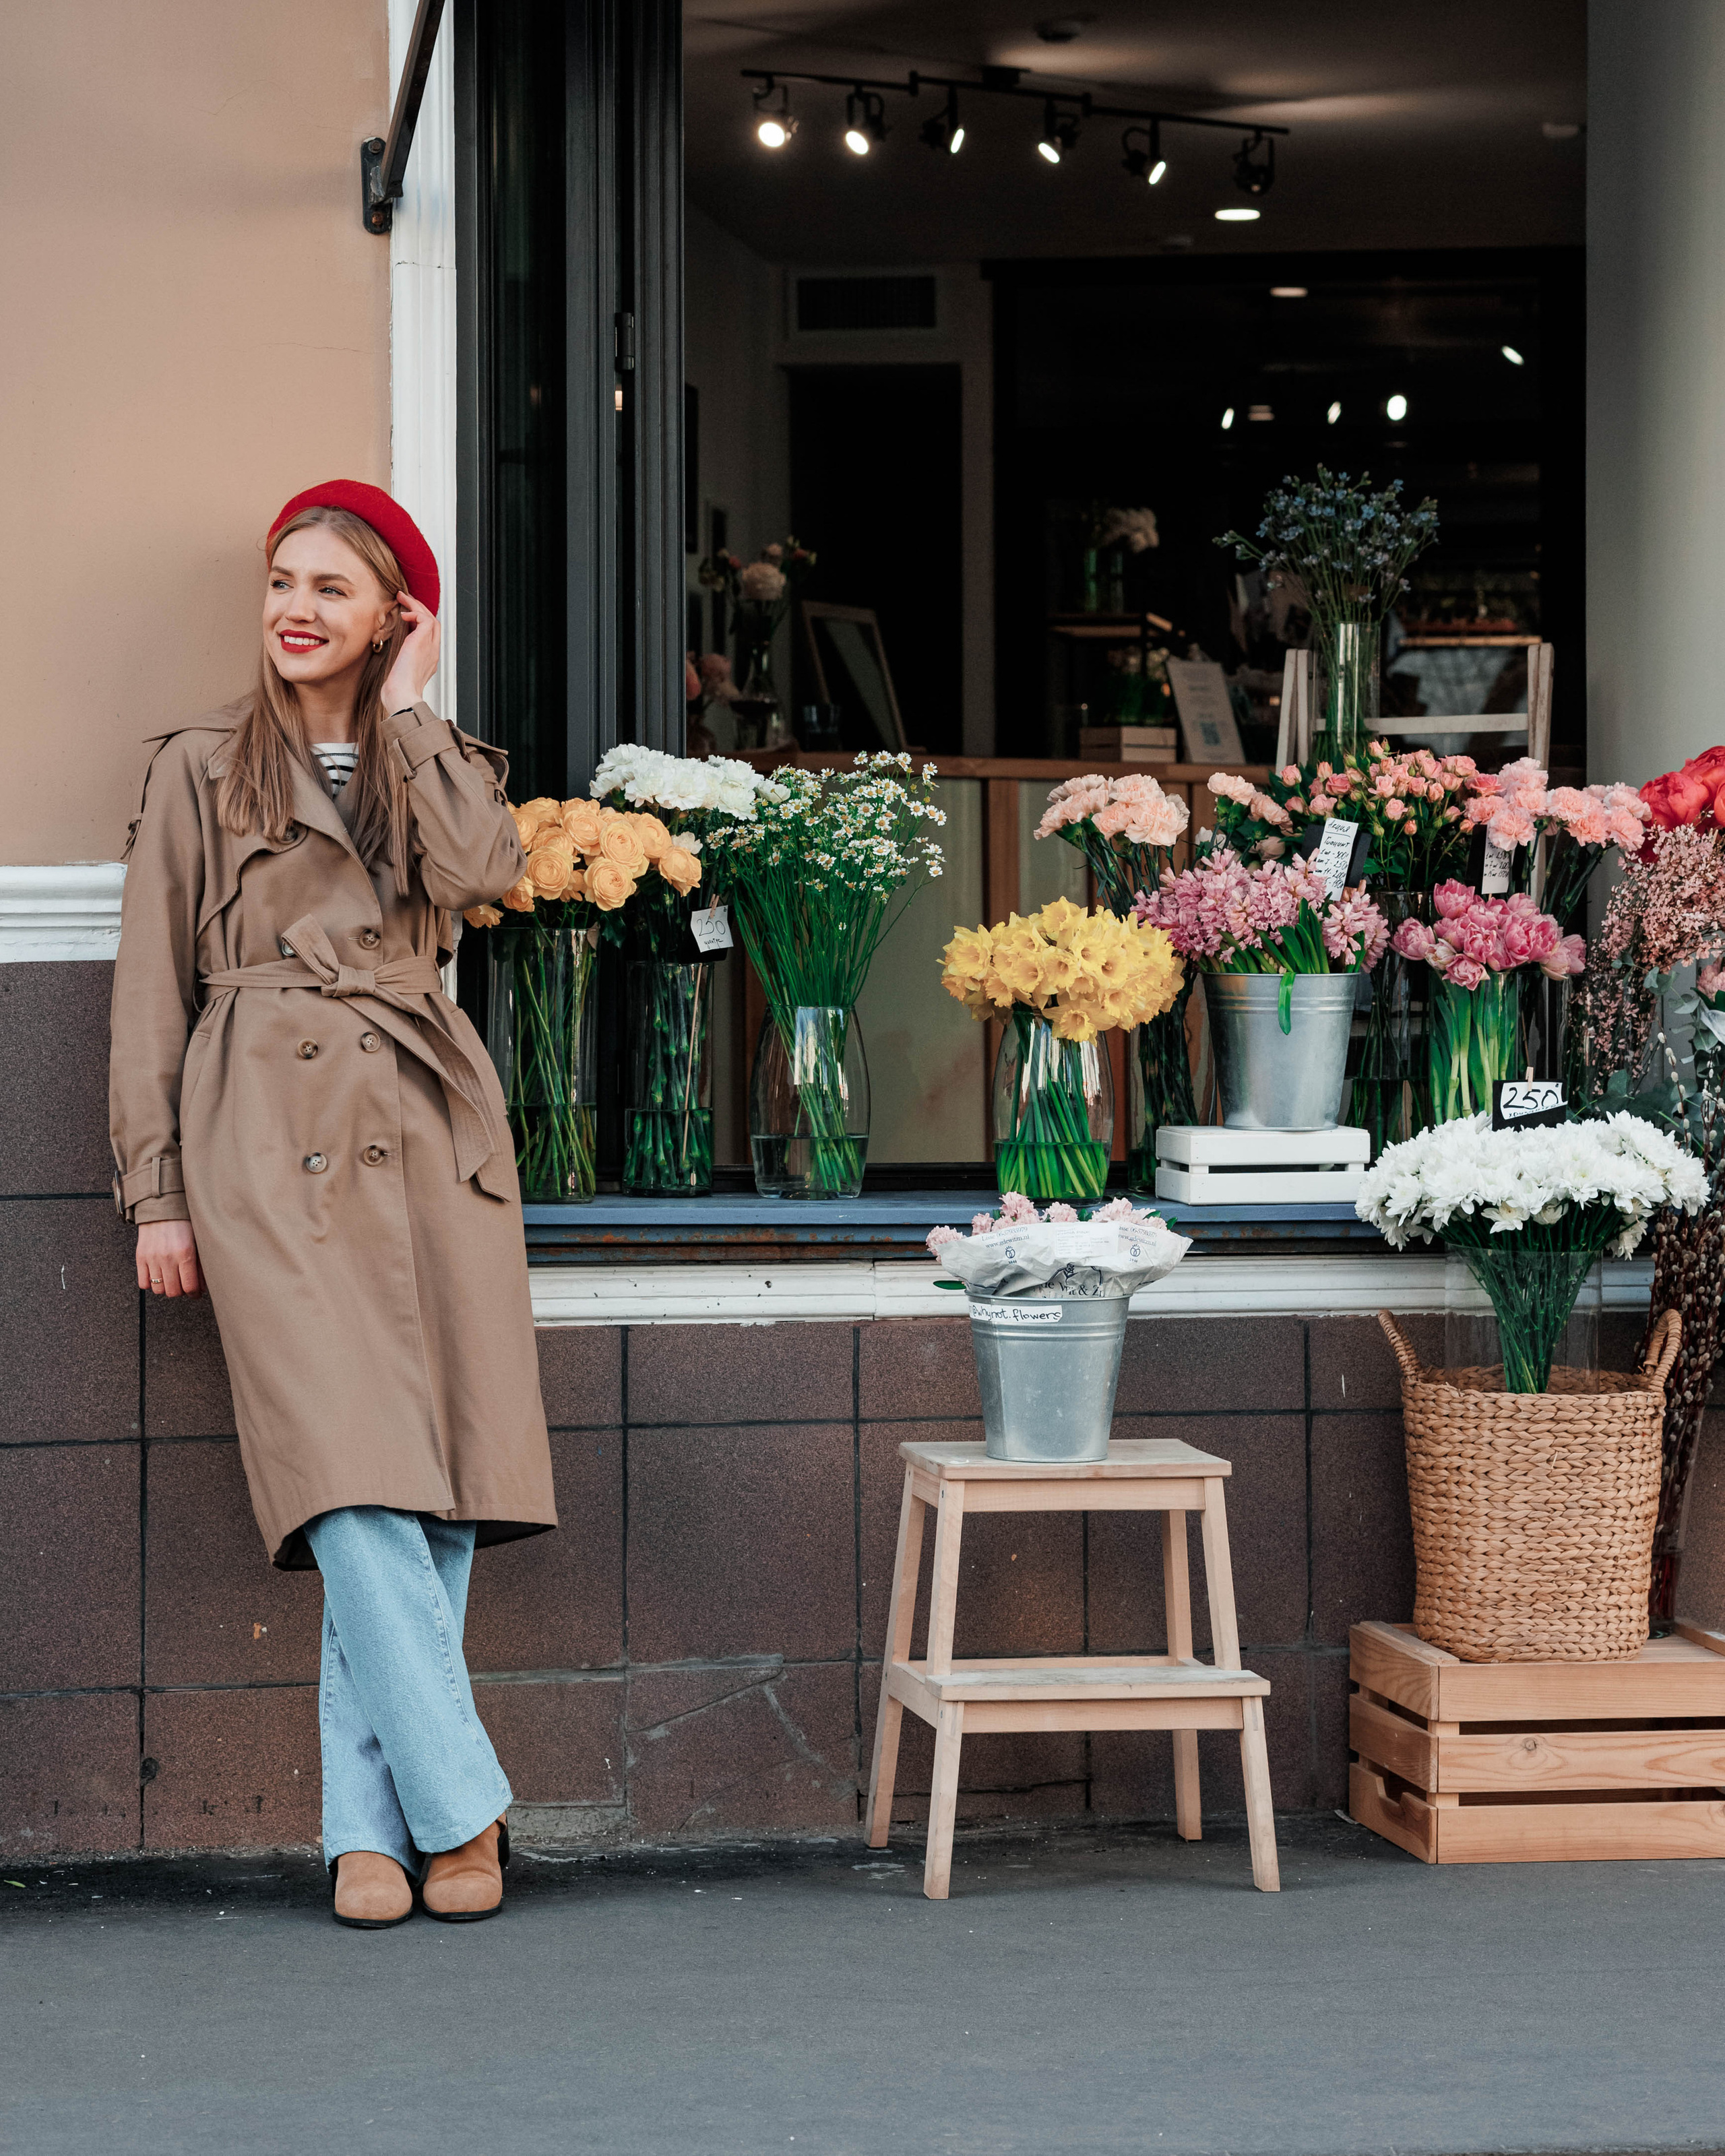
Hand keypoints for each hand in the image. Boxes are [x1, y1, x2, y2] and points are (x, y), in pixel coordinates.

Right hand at [137, 1220, 201, 1298]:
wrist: (161, 1210)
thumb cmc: (183, 1224)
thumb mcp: (197, 1242)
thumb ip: (200, 1265)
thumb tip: (202, 1287)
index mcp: (185, 1253)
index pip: (189, 1286)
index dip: (194, 1294)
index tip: (196, 1293)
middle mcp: (167, 1257)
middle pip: (173, 1291)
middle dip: (181, 1292)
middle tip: (184, 1286)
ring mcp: (152, 1258)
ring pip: (158, 1290)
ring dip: (166, 1288)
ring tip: (171, 1280)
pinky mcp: (140, 1257)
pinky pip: (143, 1283)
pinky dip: (151, 1284)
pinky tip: (158, 1276)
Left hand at [380, 590, 441, 713]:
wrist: (402, 696)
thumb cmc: (398, 690)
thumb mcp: (398, 671)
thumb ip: (399, 659)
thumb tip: (389, 651)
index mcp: (428, 659)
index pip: (429, 634)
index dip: (419, 621)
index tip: (406, 614)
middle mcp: (433, 652)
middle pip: (433, 623)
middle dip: (419, 609)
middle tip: (405, 600)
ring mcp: (431, 647)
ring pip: (431, 618)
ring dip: (416, 606)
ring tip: (403, 598)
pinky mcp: (423, 642)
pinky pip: (425, 619)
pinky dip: (415, 613)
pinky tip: (404, 615)